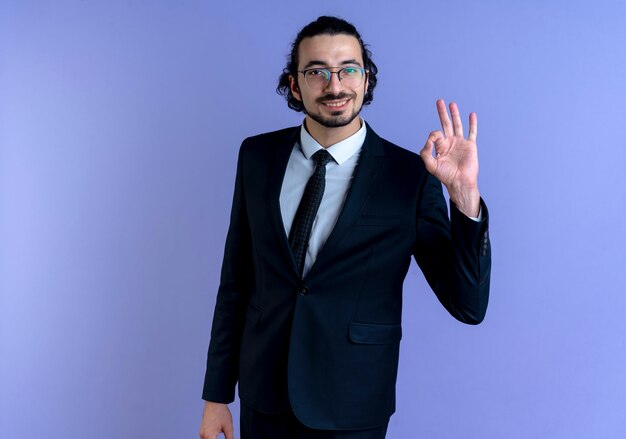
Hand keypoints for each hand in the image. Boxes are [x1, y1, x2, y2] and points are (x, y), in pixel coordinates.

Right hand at [199, 401, 233, 438]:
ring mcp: (201, 432)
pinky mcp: (202, 430)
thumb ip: (230, 438)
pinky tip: (217, 436)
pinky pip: (206, 438)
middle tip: (227, 437)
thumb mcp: (228, 426)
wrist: (214, 402)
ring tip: (221, 433)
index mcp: (209, 435)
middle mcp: (203, 435)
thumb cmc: (221, 412)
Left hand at [420, 99, 480, 216]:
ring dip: (454, 114)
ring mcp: (460, 142)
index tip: (434, 140)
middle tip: (439, 101)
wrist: (459, 181)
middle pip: (446, 123)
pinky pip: (472, 132)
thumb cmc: (445, 175)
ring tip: (452, 104)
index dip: (433, 135)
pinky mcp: (470, 145)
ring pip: (457, 125)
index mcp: (440, 146)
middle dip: (442, 112)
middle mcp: (450, 142)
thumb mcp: (430, 165)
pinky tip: (471, 114)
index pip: (435, 133)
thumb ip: (426, 152)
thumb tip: (429, 139)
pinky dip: (472, 123)